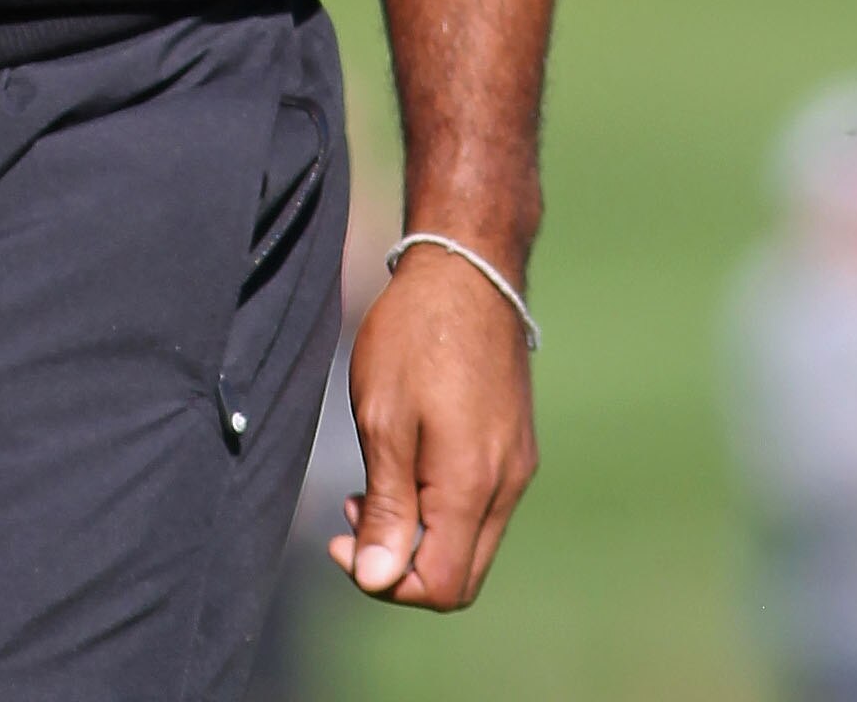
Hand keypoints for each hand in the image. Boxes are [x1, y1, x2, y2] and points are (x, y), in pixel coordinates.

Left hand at [331, 242, 538, 609]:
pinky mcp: (514, 446)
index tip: (341, 540)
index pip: (440, 585)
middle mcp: (506, 486)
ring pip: (469, 541)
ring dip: (417, 534)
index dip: (387, 581)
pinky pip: (479, 506)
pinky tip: (400, 464)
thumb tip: (377, 579)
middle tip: (349, 518)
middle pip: (459, 574)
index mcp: (473, 486)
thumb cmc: (414, 337)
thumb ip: (385, 505)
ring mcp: (516, 466)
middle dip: (400, 564)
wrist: (466, 271)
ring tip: (364, 488)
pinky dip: (437, 506)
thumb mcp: (382, 418)